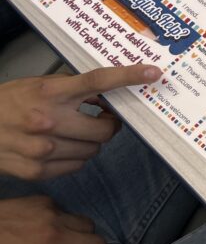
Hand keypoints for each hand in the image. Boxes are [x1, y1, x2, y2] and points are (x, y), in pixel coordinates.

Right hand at [0, 64, 159, 179]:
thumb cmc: (6, 103)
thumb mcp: (38, 85)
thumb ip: (72, 89)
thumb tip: (107, 95)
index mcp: (51, 92)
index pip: (98, 81)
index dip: (129, 76)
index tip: (153, 73)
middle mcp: (49, 120)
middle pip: (105, 128)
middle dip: (108, 123)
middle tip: (102, 117)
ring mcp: (43, 149)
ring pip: (93, 150)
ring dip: (90, 141)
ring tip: (73, 132)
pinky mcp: (38, 170)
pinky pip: (76, 165)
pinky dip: (75, 156)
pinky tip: (59, 146)